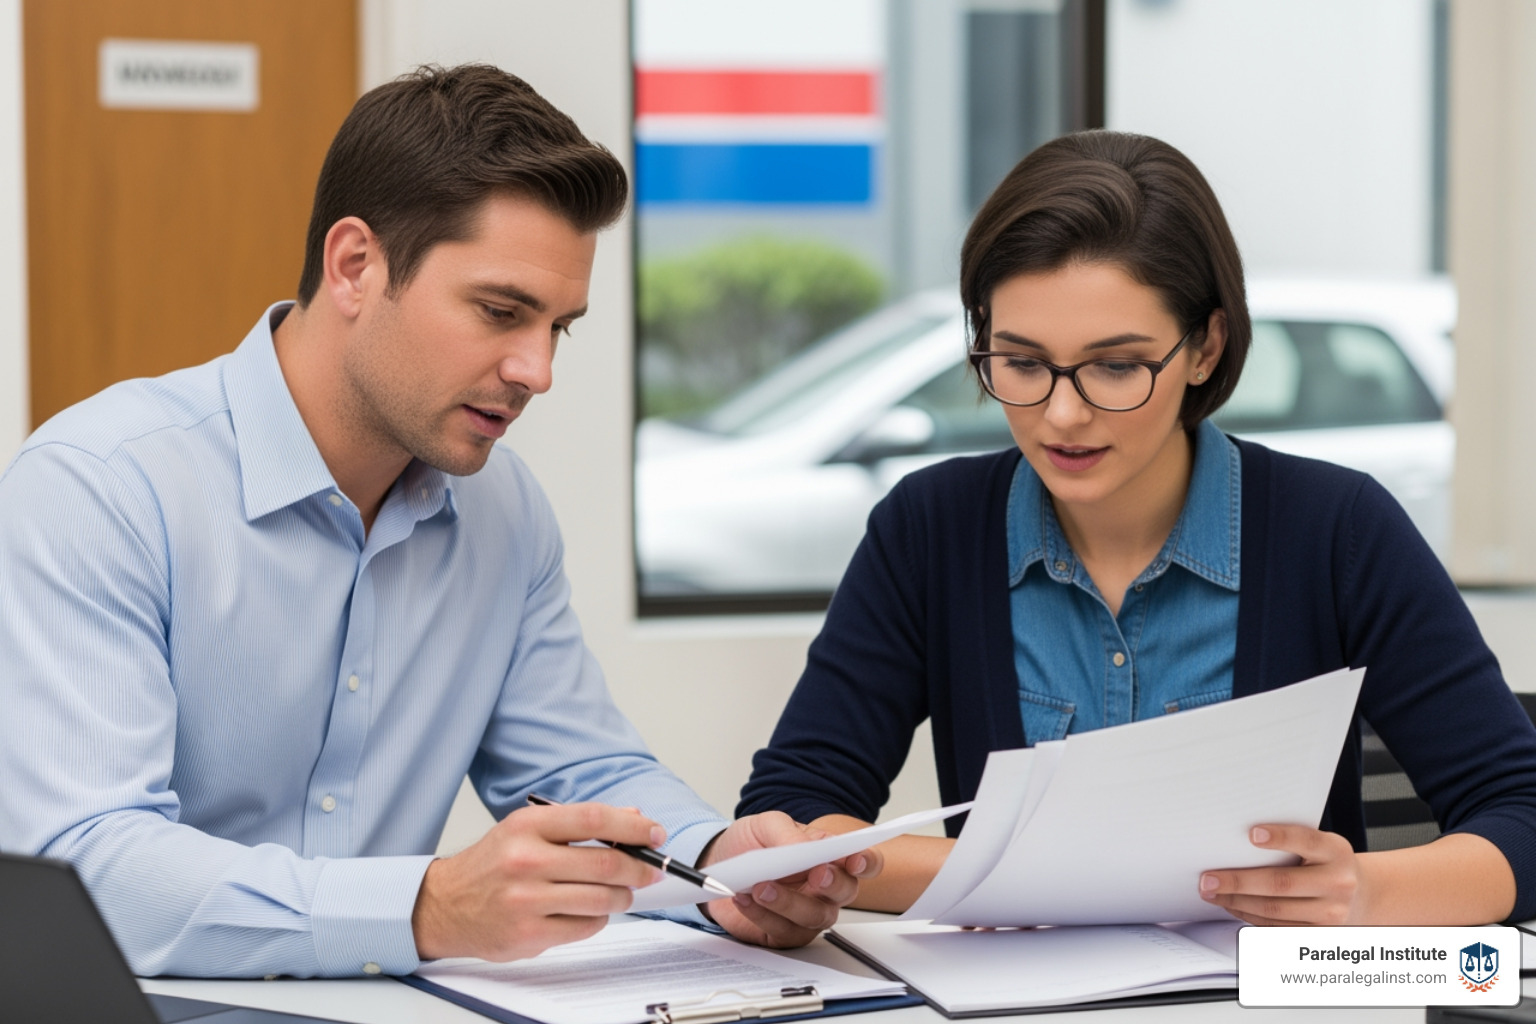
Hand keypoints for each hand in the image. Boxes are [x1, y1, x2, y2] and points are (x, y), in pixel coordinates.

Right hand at [412, 802, 664, 960]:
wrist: (445, 905)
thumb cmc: (492, 864)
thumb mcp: (527, 830)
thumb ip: (579, 823)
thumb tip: (633, 816)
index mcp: (527, 827)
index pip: (594, 819)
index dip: (633, 826)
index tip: (656, 833)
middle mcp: (525, 861)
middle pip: (605, 863)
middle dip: (639, 868)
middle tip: (651, 870)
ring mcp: (526, 900)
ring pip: (601, 899)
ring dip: (623, 896)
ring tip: (622, 892)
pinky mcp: (528, 934)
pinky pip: (585, 927)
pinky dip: (599, 919)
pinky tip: (590, 911)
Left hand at [698, 812, 882, 947]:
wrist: (718, 863)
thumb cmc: (752, 843)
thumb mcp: (767, 825)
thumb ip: (787, 833)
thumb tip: (802, 846)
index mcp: (829, 857)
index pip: (863, 861)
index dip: (866, 862)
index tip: (854, 860)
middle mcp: (825, 889)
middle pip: (845, 892)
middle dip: (833, 884)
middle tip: (816, 874)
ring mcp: (806, 914)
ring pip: (814, 917)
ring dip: (789, 902)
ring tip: (761, 887)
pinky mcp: (783, 934)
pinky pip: (782, 930)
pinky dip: (761, 915)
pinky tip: (744, 898)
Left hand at [1198, 824, 1368, 925]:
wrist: (1362, 895)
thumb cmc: (1328, 863)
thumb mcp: (1321, 845)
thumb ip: (1293, 841)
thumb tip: (1238, 839)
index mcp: (1336, 852)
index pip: (1306, 841)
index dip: (1280, 837)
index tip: (1251, 834)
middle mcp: (1338, 884)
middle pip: (1280, 883)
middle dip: (1238, 882)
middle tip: (1208, 878)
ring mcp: (1330, 914)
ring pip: (1274, 910)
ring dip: (1236, 902)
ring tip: (1211, 892)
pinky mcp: (1318, 934)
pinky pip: (1276, 927)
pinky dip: (1248, 916)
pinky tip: (1231, 905)